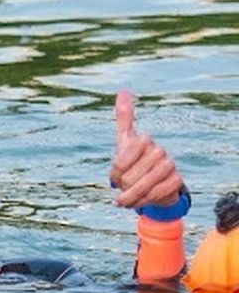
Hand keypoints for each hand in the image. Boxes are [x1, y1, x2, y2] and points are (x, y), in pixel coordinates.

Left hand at [110, 91, 183, 209]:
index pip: (119, 163)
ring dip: (131, 198)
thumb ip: (123, 117)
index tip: (115, 176)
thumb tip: (123, 90)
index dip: (114, 174)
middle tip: (124, 186)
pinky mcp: (177, 181)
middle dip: (123, 187)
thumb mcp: (124, 140)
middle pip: (128, 177)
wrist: (153, 182)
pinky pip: (155, 195)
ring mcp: (169, 165)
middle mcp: (159, 151)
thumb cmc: (134, 160)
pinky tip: (142, 202)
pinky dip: (145, 201)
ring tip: (127, 200)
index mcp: (143, 140)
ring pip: (142, 187)